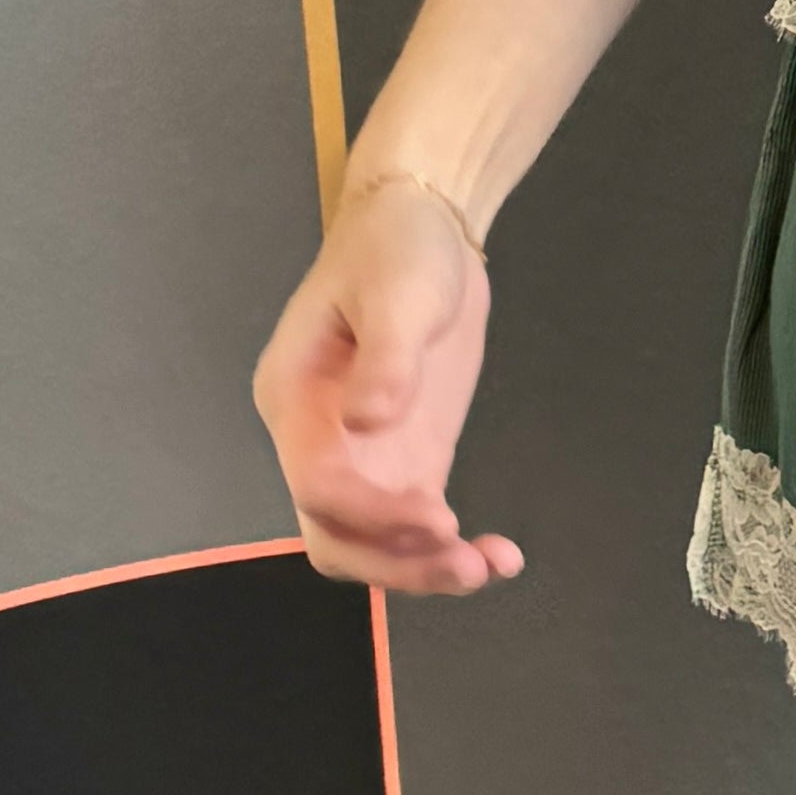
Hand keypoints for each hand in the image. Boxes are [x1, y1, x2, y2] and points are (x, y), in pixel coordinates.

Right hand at [251, 174, 525, 593]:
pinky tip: (500, 556)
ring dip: (424, 568)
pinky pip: (416, 525)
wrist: (423, 226)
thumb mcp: (399, 290)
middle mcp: (317, 440)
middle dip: (393, 563)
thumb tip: (366, 421)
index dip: (371, 513)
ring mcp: (362, 456)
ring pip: (373, 544)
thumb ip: (386, 356)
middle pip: (334, 534)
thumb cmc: (397, 246)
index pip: (317, 483)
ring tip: (490, 565)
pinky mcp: (406, 461)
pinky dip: (450, 549)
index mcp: (295, 398)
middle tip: (465, 565)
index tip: (436, 517)